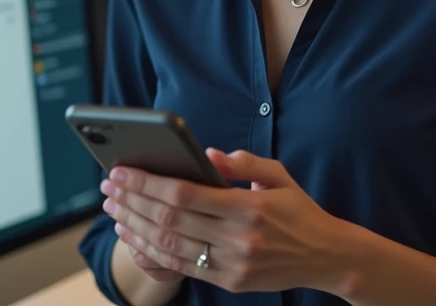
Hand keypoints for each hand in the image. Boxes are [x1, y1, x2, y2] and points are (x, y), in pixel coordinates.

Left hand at [101, 149, 346, 293]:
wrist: (327, 257)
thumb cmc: (299, 211)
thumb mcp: (278, 176)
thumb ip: (243, 162)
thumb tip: (205, 152)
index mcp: (249, 206)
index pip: (185, 195)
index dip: (148, 183)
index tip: (121, 171)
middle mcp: (239, 238)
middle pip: (170, 221)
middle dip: (133, 202)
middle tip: (108, 187)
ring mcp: (233, 265)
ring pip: (170, 247)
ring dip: (136, 228)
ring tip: (114, 210)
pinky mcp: (230, 283)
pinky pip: (183, 268)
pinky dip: (153, 254)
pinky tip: (134, 238)